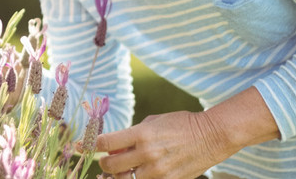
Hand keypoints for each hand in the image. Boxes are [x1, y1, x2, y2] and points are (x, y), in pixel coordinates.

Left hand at [95, 111, 235, 178]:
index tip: (83, 146)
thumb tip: (114, 147)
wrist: (212, 136)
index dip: (92, 145)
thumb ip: (133, 134)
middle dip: (103, 164)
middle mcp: (147, 153)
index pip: (106, 142)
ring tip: (123, 170)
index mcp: (142, 133)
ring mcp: (157, 170)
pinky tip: (139, 174)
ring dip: (120, 175)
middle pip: (110, 165)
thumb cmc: (182, 125)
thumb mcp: (155, 121)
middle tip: (105, 161)